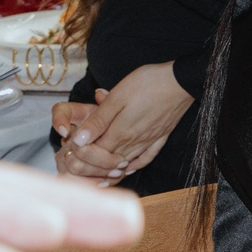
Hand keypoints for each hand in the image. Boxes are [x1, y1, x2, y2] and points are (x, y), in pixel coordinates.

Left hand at [56, 61, 191, 183]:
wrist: (181, 81)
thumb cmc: (148, 83)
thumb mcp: (117, 97)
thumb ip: (98, 120)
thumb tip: (79, 139)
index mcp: (120, 132)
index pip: (94, 152)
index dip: (80, 154)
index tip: (70, 148)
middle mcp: (133, 141)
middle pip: (108, 162)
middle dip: (92, 165)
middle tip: (79, 163)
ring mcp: (148, 141)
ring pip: (125, 162)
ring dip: (111, 169)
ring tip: (98, 170)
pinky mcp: (160, 137)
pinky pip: (145, 158)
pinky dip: (135, 166)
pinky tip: (128, 168)